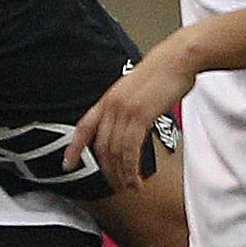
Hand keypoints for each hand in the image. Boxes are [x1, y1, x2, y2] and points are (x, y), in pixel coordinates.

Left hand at [65, 43, 192, 195]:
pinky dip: (132, 169)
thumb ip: (128, 107)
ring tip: (131, 187)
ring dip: (122, 174)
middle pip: (101, 147)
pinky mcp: (140, 115)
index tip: (67, 164)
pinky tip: (137, 178)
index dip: (73, 148)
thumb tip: (130, 126)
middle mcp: (112, 105)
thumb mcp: (137, 91)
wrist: (178, 59)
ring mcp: (125, 110)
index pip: (84, 127)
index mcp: (109, 99)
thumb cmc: (164, 74)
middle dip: (108, 171)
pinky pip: (130, 150)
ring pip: (115, 152)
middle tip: (118, 186)